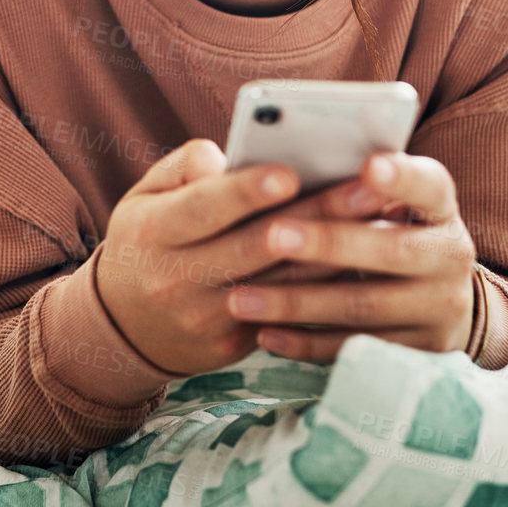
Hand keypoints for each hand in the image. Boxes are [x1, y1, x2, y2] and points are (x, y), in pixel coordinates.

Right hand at [94, 140, 390, 376]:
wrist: (124, 324)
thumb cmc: (148, 239)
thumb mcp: (146, 194)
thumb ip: (186, 166)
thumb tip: (229, 158)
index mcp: (154, 232)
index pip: (204, 208)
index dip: (246, 192)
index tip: (291, 172)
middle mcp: (177, 278)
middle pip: (257, 245)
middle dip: (318, 214)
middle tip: (369, 186)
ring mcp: (207, 318)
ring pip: (283, 284)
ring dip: (338, 251)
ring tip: (383, 217)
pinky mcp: (233, 348)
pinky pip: (288, 315)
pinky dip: (328, 287)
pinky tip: (367, 260)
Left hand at [223, 153, 477, 363]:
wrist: (437, 301)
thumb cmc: (388, 230)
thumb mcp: (387, 203)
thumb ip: (351, 183)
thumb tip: (282, 166)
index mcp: (440, 207)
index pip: (430, 185)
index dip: (402, 177)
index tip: (369, 165)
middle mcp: (449, 256)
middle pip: (391, 250)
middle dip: (328, 243)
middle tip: (272, 235)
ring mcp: (438, 309)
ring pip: (363, 306)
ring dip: (298, 303)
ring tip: (241, 299)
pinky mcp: (417, 353)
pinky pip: (354, 350)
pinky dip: (306, 344)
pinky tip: (265, 334)